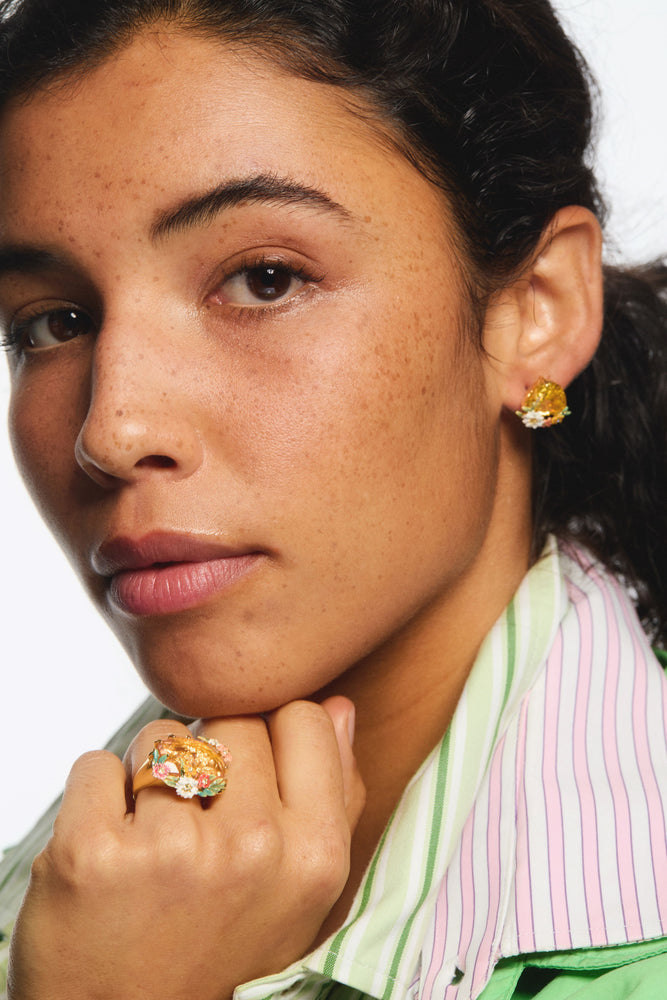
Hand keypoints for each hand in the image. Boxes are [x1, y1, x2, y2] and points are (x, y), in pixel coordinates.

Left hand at [7, 697, 363, 999]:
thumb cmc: (218, 957)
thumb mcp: (299, 894)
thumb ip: (333, 795)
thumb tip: (338, 706)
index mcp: (314, 854)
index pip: (302, 717)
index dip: (270, 744)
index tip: (249, 788)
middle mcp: (251, 847)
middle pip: (231, 721)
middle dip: (209, 758)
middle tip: (195, 828)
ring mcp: (170, 849)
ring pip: (159, 737)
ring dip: (148, 778)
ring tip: (150, 845)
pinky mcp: (92, 852)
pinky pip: (96, 764)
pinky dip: (95, 798)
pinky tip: (107, 852)